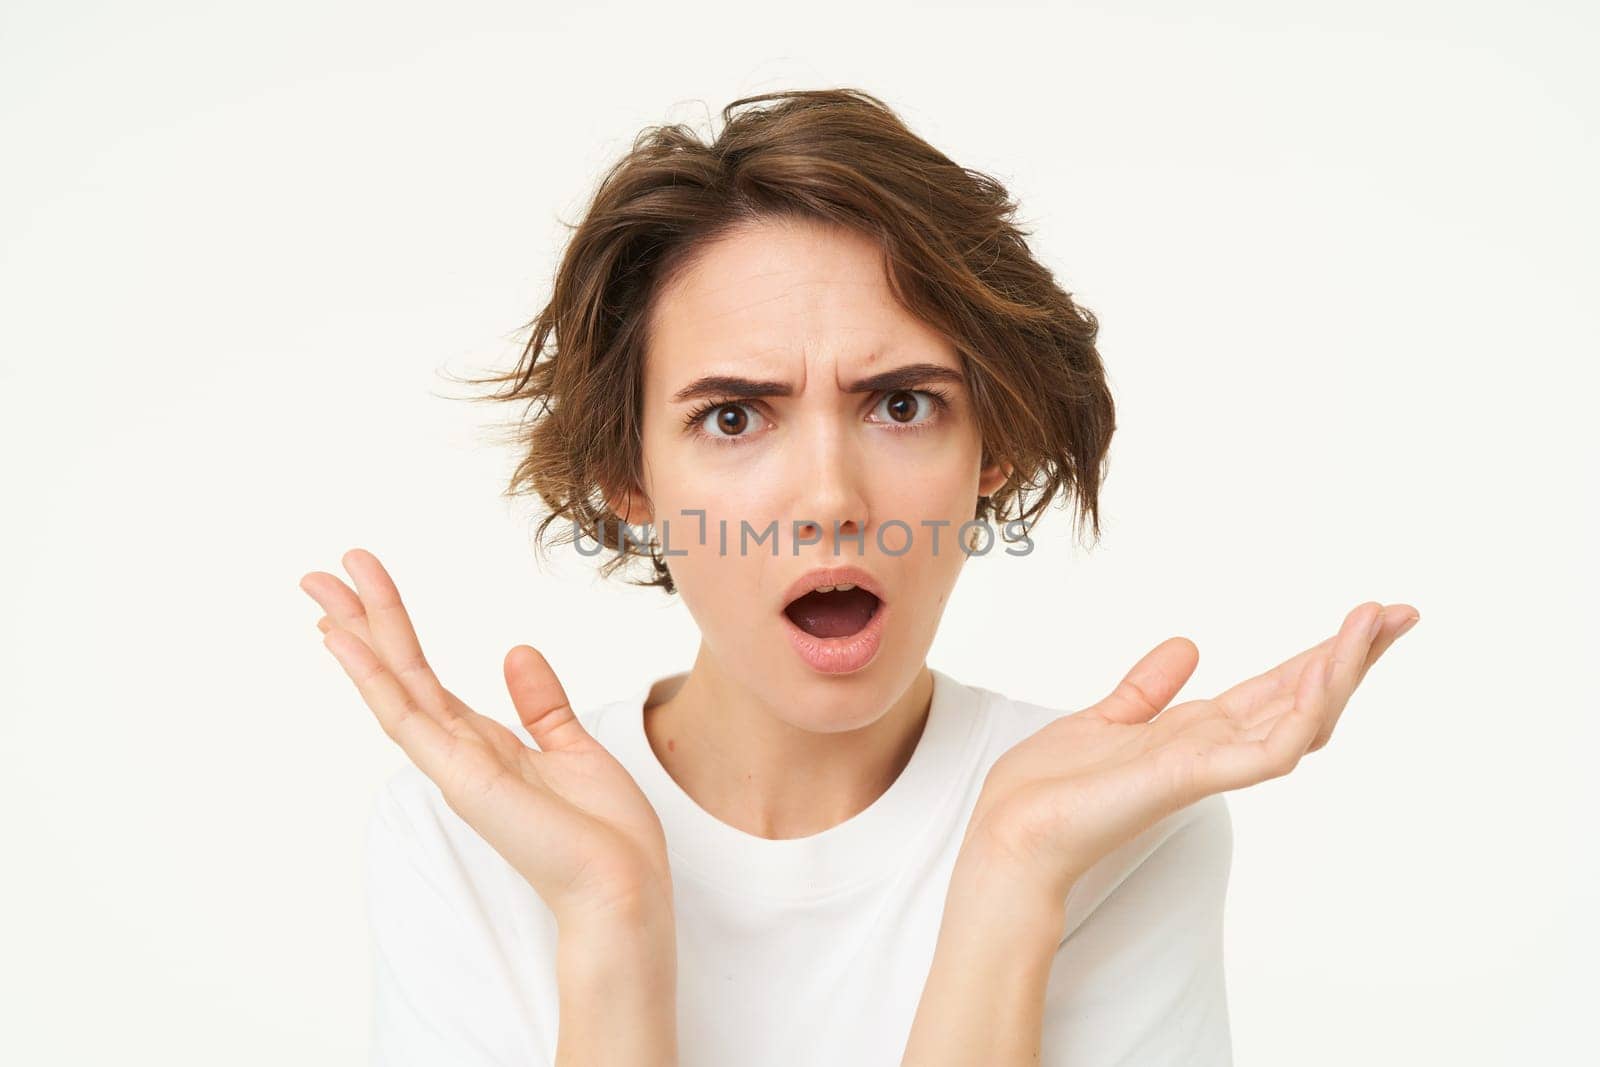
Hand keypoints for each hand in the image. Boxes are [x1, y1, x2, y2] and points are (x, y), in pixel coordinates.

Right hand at [300, 548, 673, 929]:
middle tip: (318, 575)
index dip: (392, 632)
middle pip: (397, 672)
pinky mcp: (460, 778)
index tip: (363, 590)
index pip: (423, 678)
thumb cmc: (604, 833)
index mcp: (483, 744)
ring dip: (357, 635)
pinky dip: (373, 679)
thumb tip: (516, 651)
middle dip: (360, 621)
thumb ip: (541, 703)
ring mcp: (453, 765)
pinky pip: (406, 719)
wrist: (623, 885)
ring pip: (393, 686)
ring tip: (321, 589)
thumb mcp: (573, 748)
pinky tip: (345, 643)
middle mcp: (458, 752)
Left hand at [958, 601, 1419, 902]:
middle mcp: (1212, 749)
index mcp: (1196, 733)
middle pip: (1303, 700)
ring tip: (1372, 625)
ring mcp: (1207, 766)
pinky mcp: (1189, 779)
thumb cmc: (1051, 789)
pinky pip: (1263, 753)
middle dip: (1353, 658)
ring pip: (1298, 722)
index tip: (1367, 617)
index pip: (1277, 687)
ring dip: (1338, 674)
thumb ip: (1149, 688)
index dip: (1323, 655)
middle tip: (1401, 614)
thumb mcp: (1107, 718)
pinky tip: (1321, 679)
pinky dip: (1297, 717)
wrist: (1012, 833)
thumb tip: (1188, 646)